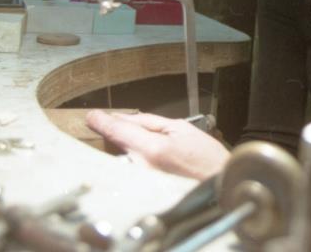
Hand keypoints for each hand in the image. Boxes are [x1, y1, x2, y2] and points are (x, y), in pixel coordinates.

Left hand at [85, 111, 229, 179]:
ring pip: (121, 159)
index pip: (116, 131)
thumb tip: (124, 118)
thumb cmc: (207, 160)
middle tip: (133, 133)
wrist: (218, 188)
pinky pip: (129, 172)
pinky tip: (151, 164)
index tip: (92, 116)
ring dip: (127, 152)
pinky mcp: (141, 193)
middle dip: (119, 137)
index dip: (101, 121)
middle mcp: (141, 169)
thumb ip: (149, 122)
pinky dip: (133, 164)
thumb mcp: (181, 129)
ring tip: (153, 153)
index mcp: (152, 149)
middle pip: (116, 146)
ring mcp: (139, 184)